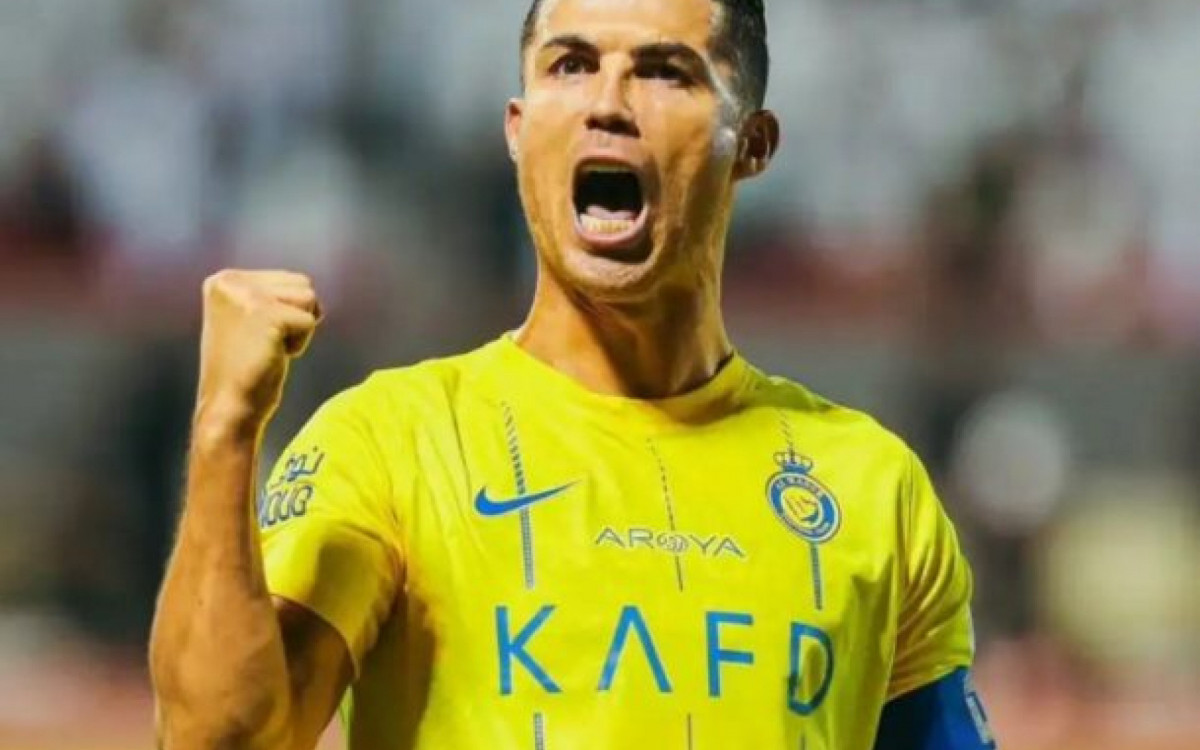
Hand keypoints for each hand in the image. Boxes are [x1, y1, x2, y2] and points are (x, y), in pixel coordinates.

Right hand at [196, 269, 321, 431]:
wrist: (229, 408)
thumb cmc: (245, 371)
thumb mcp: (250, 320)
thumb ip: (270, 296)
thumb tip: (308, 289)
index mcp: (224, 279)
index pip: (289, 279)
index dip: (287, 313)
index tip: (256, 337)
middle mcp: (230, 280)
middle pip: (302, 284)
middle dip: (295, 318)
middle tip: (264, 345)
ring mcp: (246, 295)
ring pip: (308, 298)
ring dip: (298, 330)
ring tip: (268, 348)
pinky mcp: (265, 313)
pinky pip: (309, 321)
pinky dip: (299, 344)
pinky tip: (273, 356)